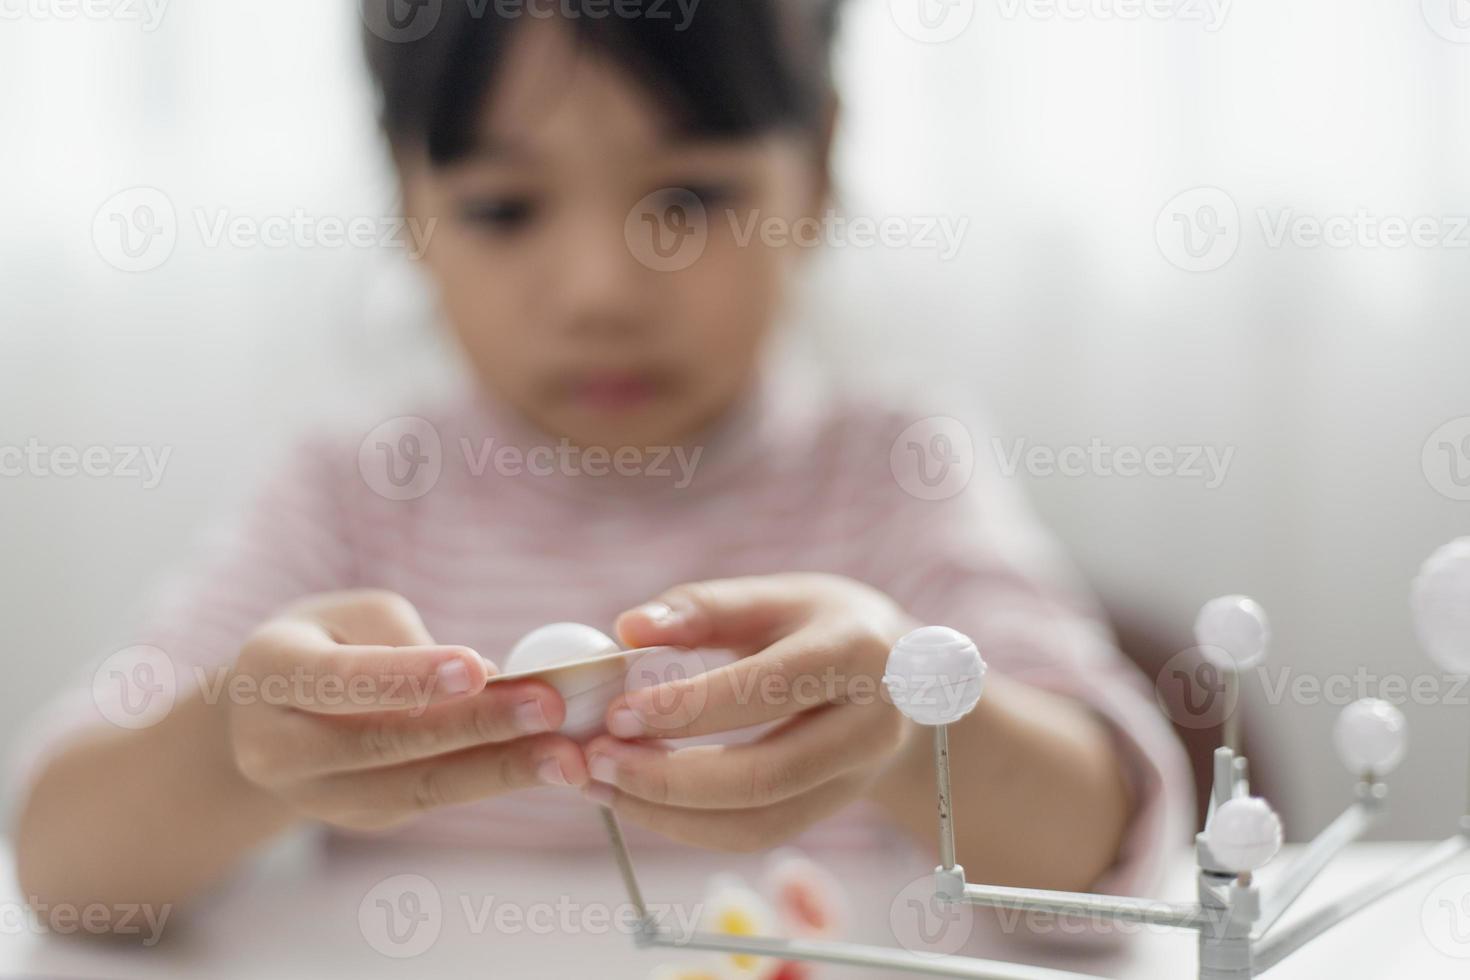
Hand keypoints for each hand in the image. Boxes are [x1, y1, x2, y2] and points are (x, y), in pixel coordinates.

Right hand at [228, 590, 588, 831]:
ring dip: (501, 770)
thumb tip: (487, 679)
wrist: (263, 719)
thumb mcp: (346, 616)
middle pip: (388, 742)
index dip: (410, 677)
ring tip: (566, 757)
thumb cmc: (320, 644)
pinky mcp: (364, 818)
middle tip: (548, 708)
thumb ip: (405, 638)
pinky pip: (434, 798)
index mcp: (270, 676)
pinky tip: (548, 764)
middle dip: (476, 726)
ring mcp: (321, 796)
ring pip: (418, 785)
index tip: (477, 668)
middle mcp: (281, 747)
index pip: (342, 679)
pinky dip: (495, 779)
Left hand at [583, 574, 916, 850]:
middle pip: (766, 773)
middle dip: (669, 777)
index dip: (689, 707)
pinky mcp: (834, 809)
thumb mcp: (776, 596)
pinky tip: (639, 799)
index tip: (616, 713)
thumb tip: (629, 628)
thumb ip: (705, 608)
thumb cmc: (823, 624)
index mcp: (856, 651)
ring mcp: (859, 776)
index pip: (768, 688)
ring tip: (603, 784)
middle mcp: (871, 723)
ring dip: (669, 812)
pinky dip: (690, 826)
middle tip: (595, 761)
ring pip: (760, 819)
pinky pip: (758, 835)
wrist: (905, 678)